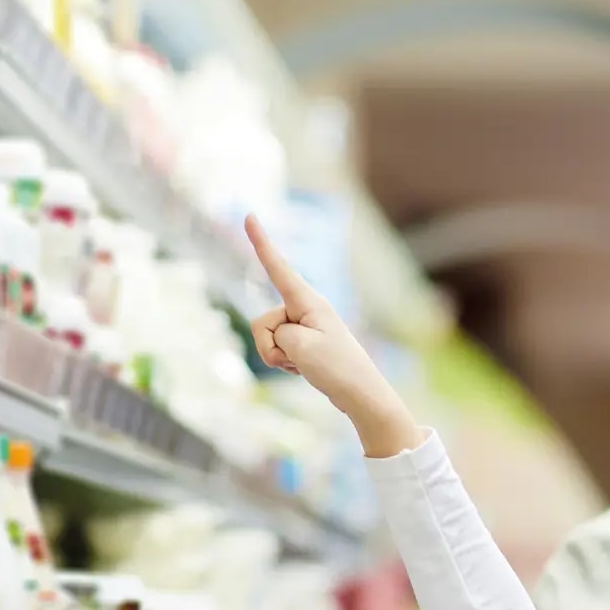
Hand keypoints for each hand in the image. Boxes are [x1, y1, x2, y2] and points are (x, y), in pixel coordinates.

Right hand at [244, 216, 421, 456]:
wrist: (360, 394)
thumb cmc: (335, 368)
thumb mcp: (299, 347)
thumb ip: (278, 333)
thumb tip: (280, 338)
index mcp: (308, 301)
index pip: (278, 268)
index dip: (261, 243)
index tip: (250, 216)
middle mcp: (304, 309)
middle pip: (262, 322)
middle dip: (270, 345)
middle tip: (300, 358)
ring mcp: (302, 327)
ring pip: (266, 339)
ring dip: (278, 358)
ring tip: (305, 366)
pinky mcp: (301, 343)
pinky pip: (276, 351)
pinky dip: (284, 364)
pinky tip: (305, 370)